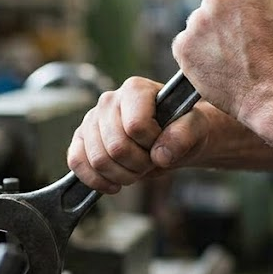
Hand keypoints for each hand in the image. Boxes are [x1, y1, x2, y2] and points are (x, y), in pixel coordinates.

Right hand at [67, 76, 209, 192]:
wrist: (173, 139)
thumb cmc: (184, 129)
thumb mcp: (196, 128)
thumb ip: (184, 135)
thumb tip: (160, 154)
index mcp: (136, 89)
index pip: (135, 126)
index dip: (152, 144)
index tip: (162, 143)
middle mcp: (109, 100)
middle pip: (116, 146)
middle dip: (138, 164)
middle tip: (151, 162)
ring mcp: (92, 119)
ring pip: (97, 159)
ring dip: (122, 175)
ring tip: (137, 169)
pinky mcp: (81, 139)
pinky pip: (76, 162)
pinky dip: (96, 180)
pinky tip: (114, 184)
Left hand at [173, 0, 272, 121]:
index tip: (251, 13)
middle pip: (216, 1)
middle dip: (227, 15)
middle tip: (244, 38)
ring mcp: (195, 23)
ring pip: (201, 23)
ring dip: (212, 34)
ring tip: (232, 55)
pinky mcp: (182, 48)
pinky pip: (187, 45)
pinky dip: (198, 53)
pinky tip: (217, 64)